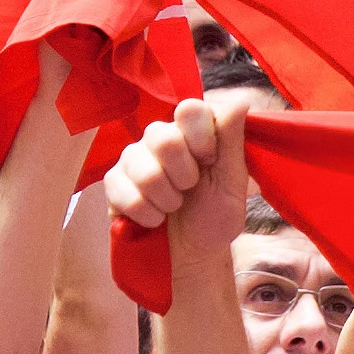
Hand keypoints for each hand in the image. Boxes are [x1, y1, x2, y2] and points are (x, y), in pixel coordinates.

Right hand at [104, 93, 256, 257]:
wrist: (190, 252)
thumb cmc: (214, 214)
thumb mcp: (233, 182)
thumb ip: (233, 142)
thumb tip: (240, 101)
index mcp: (192, 131)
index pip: (189, 109)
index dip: (200, 137)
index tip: (209, 161)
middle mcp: (159, 137)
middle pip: (164, 138)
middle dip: (184, 175)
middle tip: (191, 189)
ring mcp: (133, 157)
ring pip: (144, 170)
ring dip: (167, 199)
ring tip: (174, 206)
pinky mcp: (113, 181)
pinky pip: (125, 193)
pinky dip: (148, 214)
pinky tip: (155, 217)